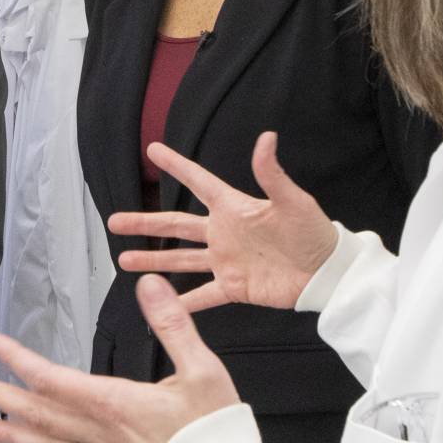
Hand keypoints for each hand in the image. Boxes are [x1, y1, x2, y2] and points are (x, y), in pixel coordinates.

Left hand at [0, 275, 239, 442]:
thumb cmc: (214, 428)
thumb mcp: (201, 366)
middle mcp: (103, 432)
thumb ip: (172, 323)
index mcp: (115, 402)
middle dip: (1, 397)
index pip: (53, 377)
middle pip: (41, 412)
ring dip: (14, 437)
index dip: (19, 359)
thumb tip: (149, 285)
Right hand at [108, 131, 338, 311]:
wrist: (327, 273)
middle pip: (176, 224)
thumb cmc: (314, 232)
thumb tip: (266, 137)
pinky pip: (203, 295)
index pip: (199, 181)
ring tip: (124, 259)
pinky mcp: (234, 286)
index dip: (177, 166)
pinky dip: (183, 302)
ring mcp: (226, 261)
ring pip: (181, 259)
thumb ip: (272, 173)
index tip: (154, 150)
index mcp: (234, 207)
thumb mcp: (293, 201)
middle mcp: (224, 233)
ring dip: (154, 259)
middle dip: (146, 222)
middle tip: (115, 220)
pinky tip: (163, 305)